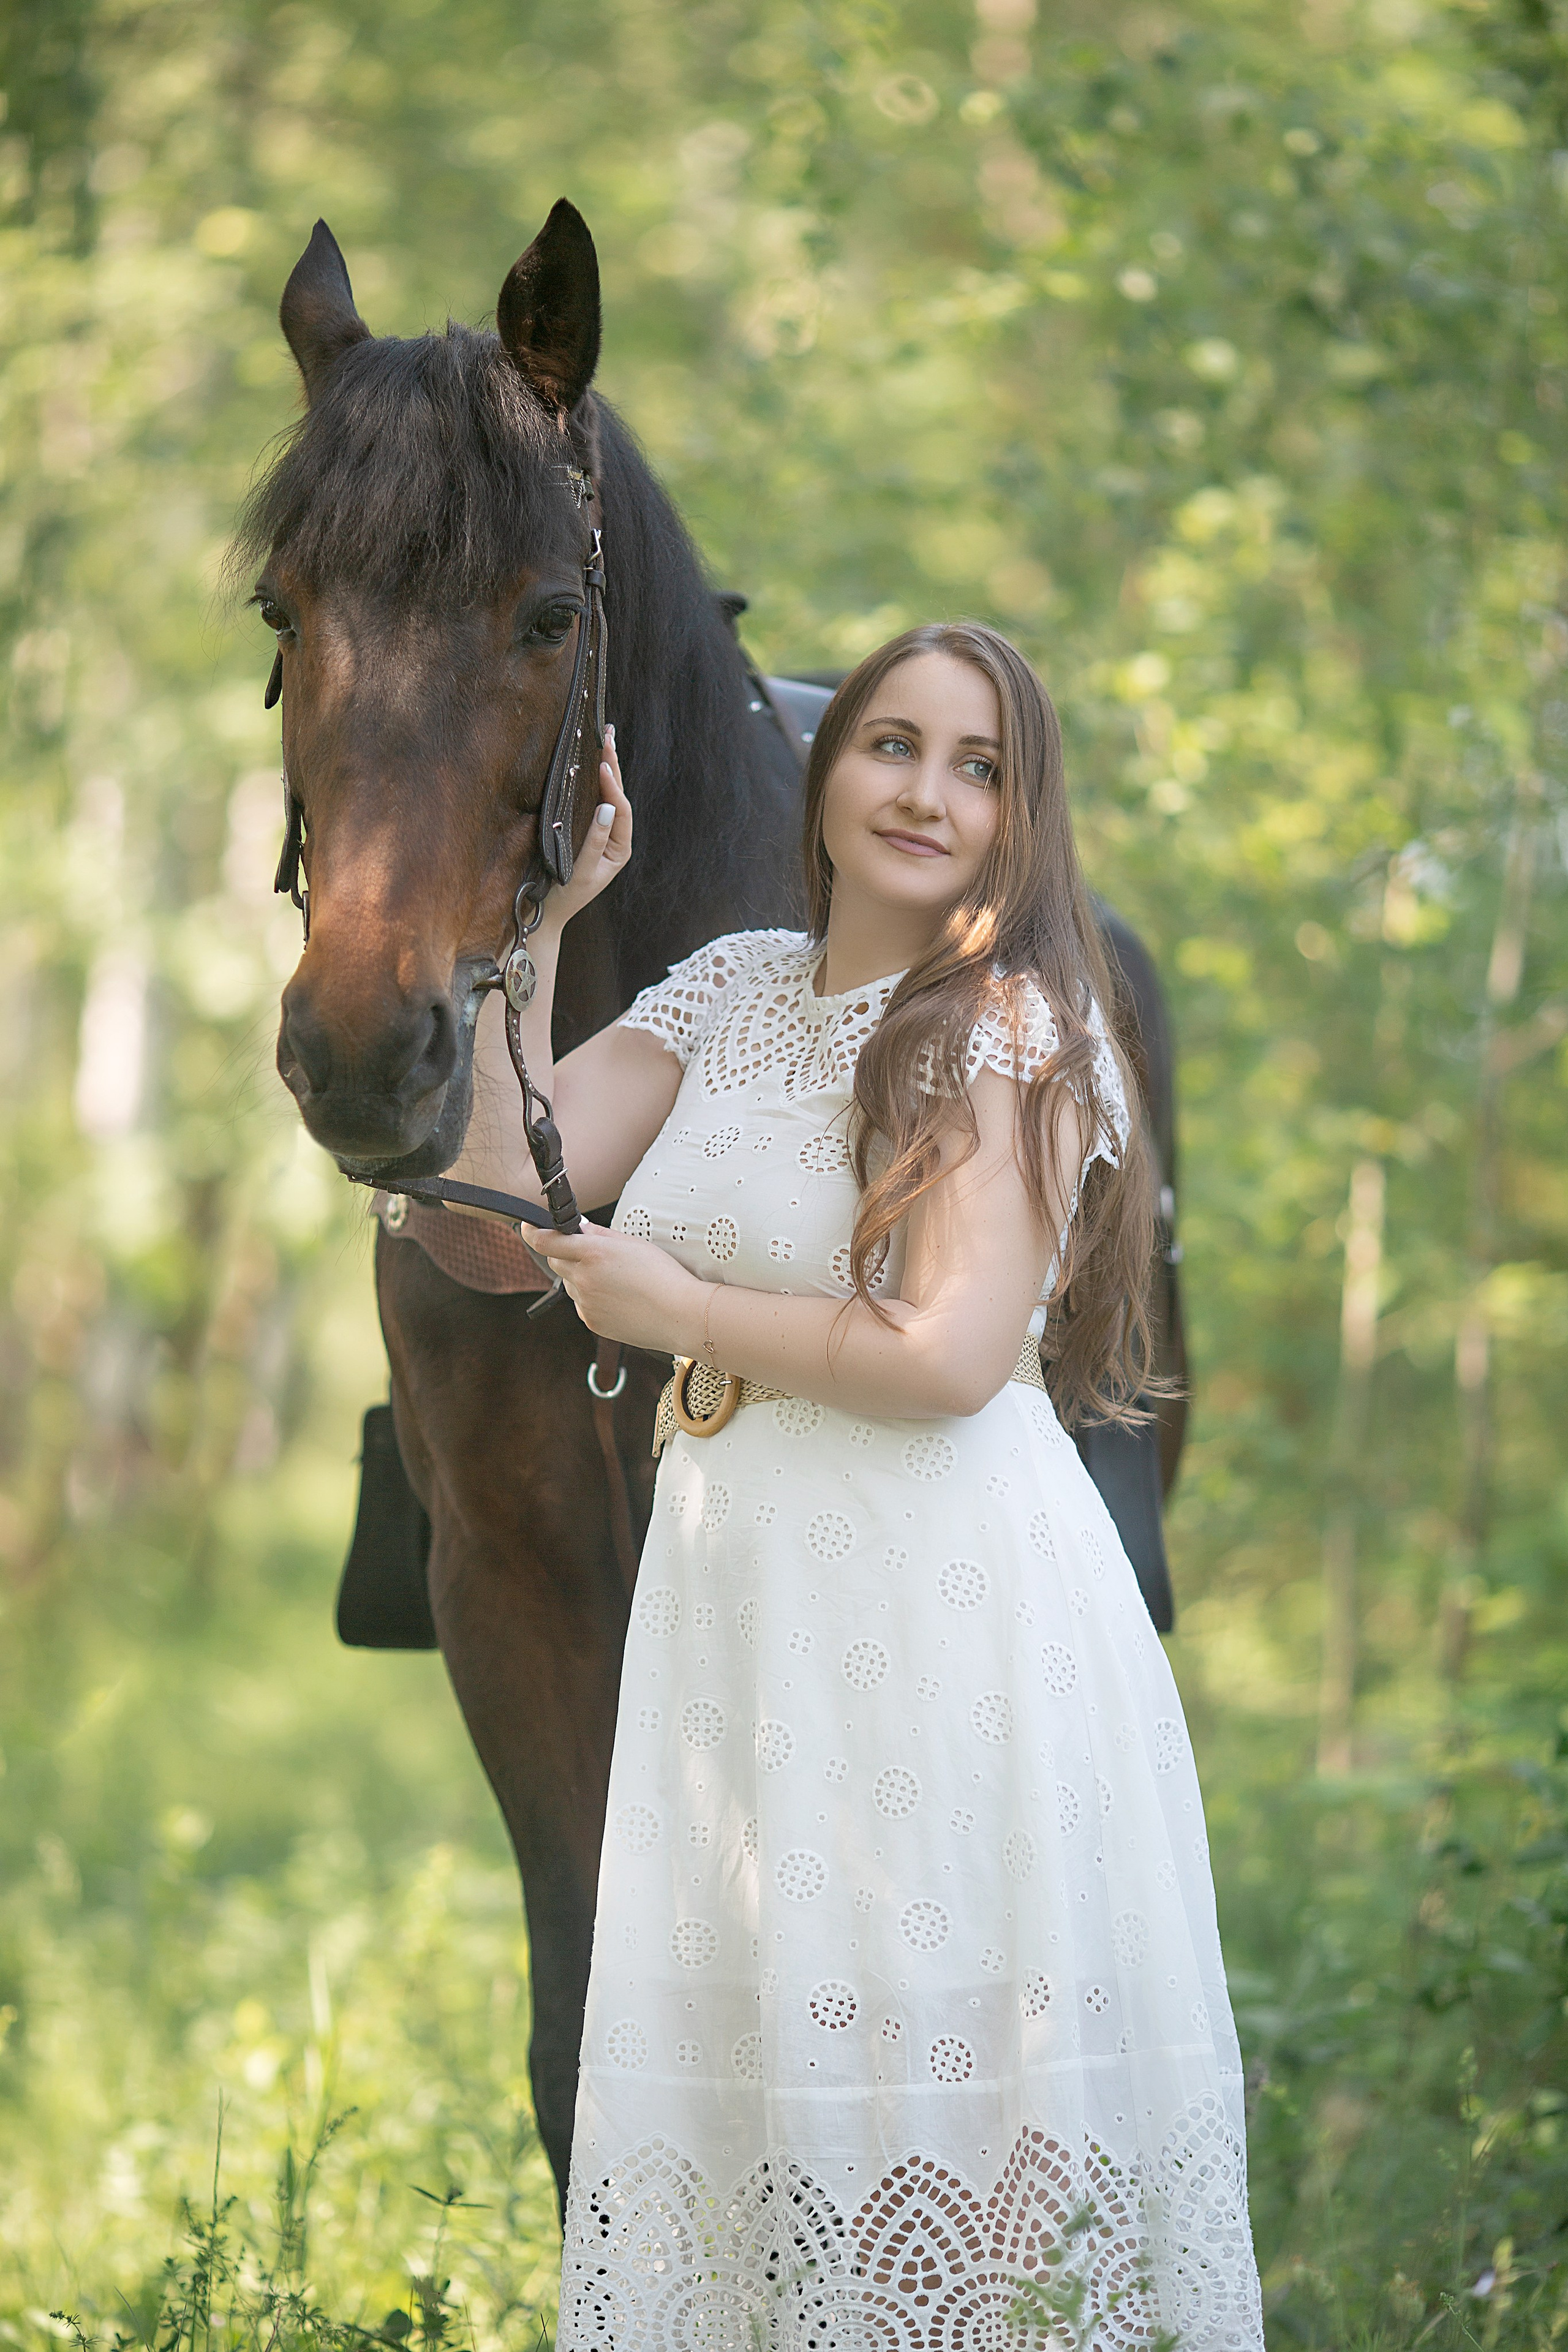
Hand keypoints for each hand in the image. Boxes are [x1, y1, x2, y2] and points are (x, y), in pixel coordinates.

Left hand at [532, 1223, 709, 1353]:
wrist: (679, 1315)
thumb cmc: (663, 1275)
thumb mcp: (632, 1244)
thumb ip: (598, 1235)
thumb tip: (577, 1229)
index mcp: (592, 1254)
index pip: (546, 1242)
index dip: (533, 1232)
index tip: (528, 1227)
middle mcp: (583, 1279)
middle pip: (556, 1262)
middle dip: (565, 1254)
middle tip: (591, 1254)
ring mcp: (585, 1303)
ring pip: (570, 1284)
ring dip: (581, 1277)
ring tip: (616, 1280)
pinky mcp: (592, 1322)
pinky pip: (582, 1304)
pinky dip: (592, 1298)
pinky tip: (618, 1297)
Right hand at [540, 724, 632, 932]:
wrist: (544, 914)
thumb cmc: (562, 895)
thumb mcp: (580, 870)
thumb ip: (595, 839)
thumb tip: (607, 806)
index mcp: (619, 850)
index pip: (621, 810)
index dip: (613, 786)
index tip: (603, 763)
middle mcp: (614, 841)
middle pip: (617, 797)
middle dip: (613, 765)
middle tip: (607, 733)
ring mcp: (601, 836)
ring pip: (607, 797)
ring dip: (605, 768)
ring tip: (604, 739)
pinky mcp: (586, 834)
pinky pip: (592, 802)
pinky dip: (592, 782)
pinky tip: (590, 764)